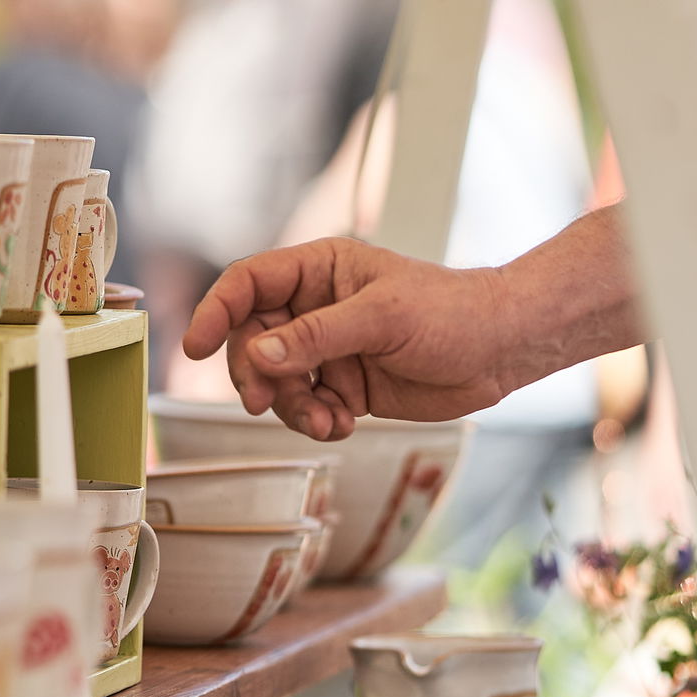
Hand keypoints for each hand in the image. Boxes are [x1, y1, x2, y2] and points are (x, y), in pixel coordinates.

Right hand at [182, 238, 518, 439]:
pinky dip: (315, 422)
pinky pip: (305, 407)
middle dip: (257, 375)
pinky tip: (342, 426)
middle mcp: (315, 308)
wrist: (501, 351)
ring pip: (276, 382)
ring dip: (291, 407)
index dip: (216, 311)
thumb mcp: (382, 318)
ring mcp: (327, 349)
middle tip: (266, 402)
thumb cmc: (453, 312)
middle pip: (252, 341)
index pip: (248, 284)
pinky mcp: (343, 386)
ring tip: (325, 420)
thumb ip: (316, 337)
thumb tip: (261, 355)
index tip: (195, 345)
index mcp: (319, 270)